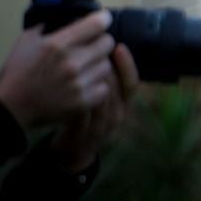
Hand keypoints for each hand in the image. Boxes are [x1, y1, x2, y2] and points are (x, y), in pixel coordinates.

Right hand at [0, 12, 120, 132]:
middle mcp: (71, 63)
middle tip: (92, 47)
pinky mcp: (82, 102)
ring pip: (107, 65)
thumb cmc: (17, 72)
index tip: (102, 21)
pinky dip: (97, 85)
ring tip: (86, 68)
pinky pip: (104, 87)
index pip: (98, 23)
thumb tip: (72, 15)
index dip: (102, 19)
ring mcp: (78, 84)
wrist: (9, 107)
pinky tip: (85, 84)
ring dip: (98, 65)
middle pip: (108, 43)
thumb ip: (50, 24)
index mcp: (58, 45)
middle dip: (100, 42)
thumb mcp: (28, 40)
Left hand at [51, 43, 138, 172]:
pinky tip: (68, 88)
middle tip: (94, 51)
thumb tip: (104, 48)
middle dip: (106, 68)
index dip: (128, 65)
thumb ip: (105, 80)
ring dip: (91, 82)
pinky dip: (77, 100)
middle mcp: (116, 116)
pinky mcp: (82, 137)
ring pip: (100, 101)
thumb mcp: (101, 102)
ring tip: (79, 66)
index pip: (132, 83)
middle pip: (116, 89)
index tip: (119, 47)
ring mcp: (100, 128)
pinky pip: (82, 116)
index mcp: (123, 105)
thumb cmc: (86, 119)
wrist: (73, 153)